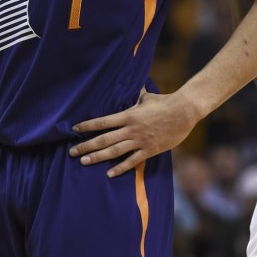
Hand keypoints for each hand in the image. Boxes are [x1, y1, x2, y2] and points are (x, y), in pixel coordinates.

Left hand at [69, 91, 200, 176]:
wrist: (184, 111)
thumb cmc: (165, 102)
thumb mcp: (147, 97)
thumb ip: (136, 95)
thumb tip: (132, 83)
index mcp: (128, 115)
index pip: (102, 121)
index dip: (87, 126)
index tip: (74, 129)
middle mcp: (131, 129)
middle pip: (104, 139)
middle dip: (86, 145)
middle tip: (72, 152)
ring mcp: (139, 141)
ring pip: (114, 151)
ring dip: (98, 157)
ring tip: (84, 162)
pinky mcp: (149, 150)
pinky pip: (132, 161)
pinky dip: (120, 168)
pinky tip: (109, 173)